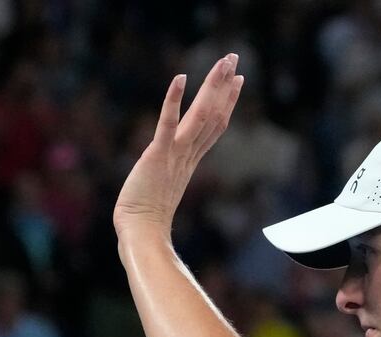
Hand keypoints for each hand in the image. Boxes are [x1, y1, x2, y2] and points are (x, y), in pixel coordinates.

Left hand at [113, 54, 243, 242]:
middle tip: (235, 59)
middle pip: (212, 114)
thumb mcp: (162, 190)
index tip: (237, 82)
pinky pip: (168, 122)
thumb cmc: (146, 220)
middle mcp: (187, 154)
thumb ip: (168, 180)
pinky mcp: (157, 154)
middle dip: (224, 85)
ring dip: (212, 86)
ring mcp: (175, 153)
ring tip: (224, 62)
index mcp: (189, 161)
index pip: (214, 126)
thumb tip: (168, 182)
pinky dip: (174, 100)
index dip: (227, 102)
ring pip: (200, 115)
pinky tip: (181, 78)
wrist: (142, 233)